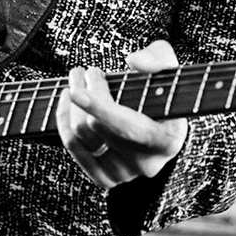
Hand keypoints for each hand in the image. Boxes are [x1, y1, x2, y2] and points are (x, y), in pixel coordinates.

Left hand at [57, 40, 187, 188]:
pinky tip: (68, 103)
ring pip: (80, 138)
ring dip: (70, 105)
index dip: (100, 108)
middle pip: (96, 127)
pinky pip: (74, 148)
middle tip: (84, 71)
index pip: (127, 127)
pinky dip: (65, 123)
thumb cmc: (163, 94)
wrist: (159, 125)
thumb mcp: (170, 69)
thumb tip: (134, 61)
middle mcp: (146, 164)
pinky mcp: (105, 177)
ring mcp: (124, 174)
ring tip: (75, 83)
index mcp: (166, 140)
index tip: (77, 91)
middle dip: (84, 92)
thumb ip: (159, 57)